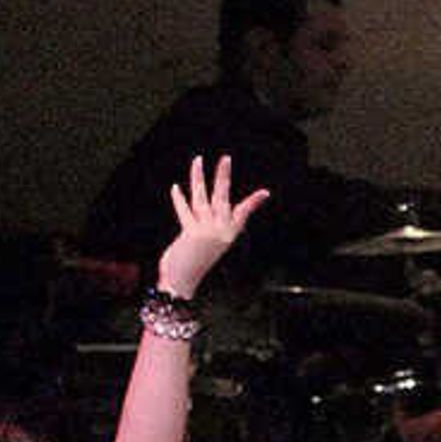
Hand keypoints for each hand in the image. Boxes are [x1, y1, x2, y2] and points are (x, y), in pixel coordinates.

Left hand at [156, 154, 268, 302]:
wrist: (182, 283)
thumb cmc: (192, 264)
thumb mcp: (205, 245)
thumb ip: (203, 224)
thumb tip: (196, 205)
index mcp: (227, 235)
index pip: (243, 213)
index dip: (253, 202)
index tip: (265, 192)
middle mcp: (220, 231)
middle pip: (222, 197)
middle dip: (223, 176)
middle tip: (225, 158)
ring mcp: (207, 231)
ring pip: (202, 198)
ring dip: (198, 178)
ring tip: (197, 161)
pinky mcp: (192, 233)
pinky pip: (185, 211)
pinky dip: (179, 199)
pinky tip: (176, 188)